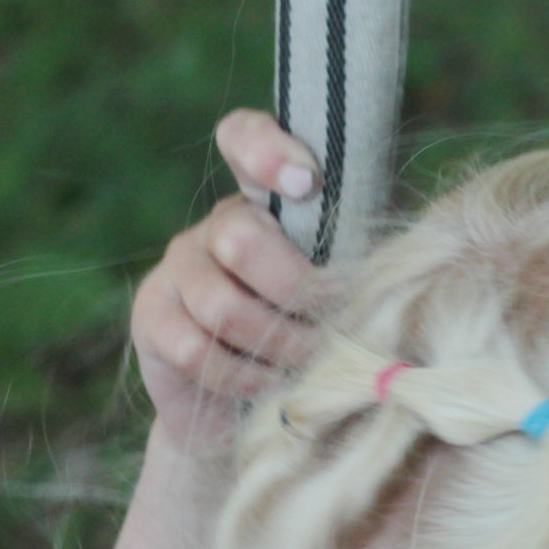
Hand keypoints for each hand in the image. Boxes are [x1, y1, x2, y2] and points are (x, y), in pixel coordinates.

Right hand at [130, 110, 330, 454]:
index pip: (243, 137)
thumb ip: (359, 265)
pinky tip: (268, 385)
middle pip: (241, 239)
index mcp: (265, 202)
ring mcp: (179, 271)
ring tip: (309, 366)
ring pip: (221, 305)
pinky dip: (241, 376)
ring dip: (277, 344)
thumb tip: (395, 268)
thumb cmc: (317, 343)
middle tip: (333, 329)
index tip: (307, 183)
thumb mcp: (345, 294)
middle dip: (297, 293)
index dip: (266, 149)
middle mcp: (216, 227)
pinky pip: (195, 349)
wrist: (255, 411)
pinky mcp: (152, 319)